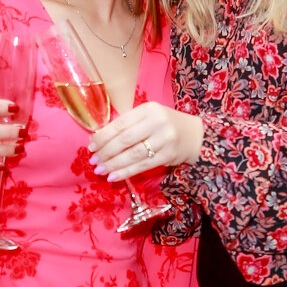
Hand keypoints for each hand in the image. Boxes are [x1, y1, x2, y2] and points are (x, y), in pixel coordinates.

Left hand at [89, 102, 203, 180]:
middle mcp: (157, 122)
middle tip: (93, 160)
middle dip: (106, 151)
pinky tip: (114, 176)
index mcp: (148, 109)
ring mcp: (164, 139)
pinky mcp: (168, 156)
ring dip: (113, 164)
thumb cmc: (165, 125)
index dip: (103, 136)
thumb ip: (128, 124)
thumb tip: (99, 139)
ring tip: (100, 170)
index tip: (91, 145)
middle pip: (125, 139)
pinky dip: (126, 172)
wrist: (195, 135)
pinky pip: (142, 166)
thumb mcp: (149, 116)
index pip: (120, 123)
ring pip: (133, 154)